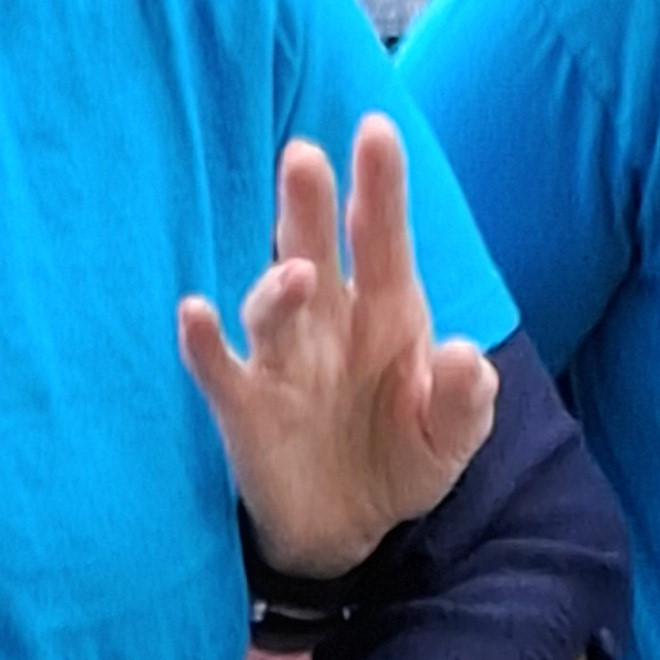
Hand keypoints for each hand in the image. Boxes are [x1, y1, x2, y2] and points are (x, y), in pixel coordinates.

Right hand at [183, 119, 494, 575]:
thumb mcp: (450, 438)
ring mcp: (283, 360)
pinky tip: (195, 316)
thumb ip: (463, 400)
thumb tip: (464, 356)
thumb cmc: (400, 457)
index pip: (383, 238)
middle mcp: (329, 321)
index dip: (379, 187)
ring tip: (297, 273)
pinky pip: (220, 368)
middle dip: (309, 205)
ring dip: (278, 287)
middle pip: (315, 248)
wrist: (350, 529)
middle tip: (304, 156)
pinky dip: (204, 342)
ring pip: (271, 306)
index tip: (376, 131)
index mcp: (386, 310)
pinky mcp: (246, 407)